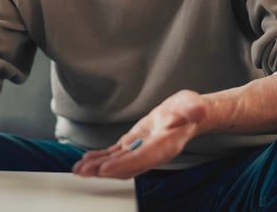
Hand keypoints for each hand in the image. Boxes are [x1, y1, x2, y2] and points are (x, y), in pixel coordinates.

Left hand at [73, 90, 207, 178]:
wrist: (189, 114)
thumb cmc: (189, 109)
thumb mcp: (192, 104)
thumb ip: (193, 109)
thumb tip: (197, 111)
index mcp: (164, 145)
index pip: (142, 158)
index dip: (123, 164)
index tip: (105, 168)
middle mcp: (151, 152)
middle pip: (126, 165)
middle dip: (104, 170)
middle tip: (83, 171)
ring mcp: (141, 150)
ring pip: (118, 162)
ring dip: (98, 166)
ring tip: (79, 168)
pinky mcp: (133, 145)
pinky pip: (115, 154)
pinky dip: (101, 157)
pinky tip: (88, 159)